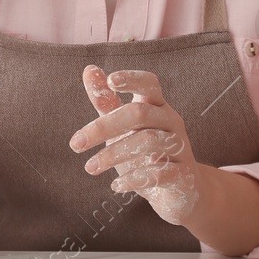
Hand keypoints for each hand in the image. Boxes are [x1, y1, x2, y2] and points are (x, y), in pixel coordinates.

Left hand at [70, 65, 201, 225]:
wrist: (183, 189)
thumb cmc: (147, 152)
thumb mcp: (124, 125)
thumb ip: (107, 100)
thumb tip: (89, 69)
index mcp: (158, 106)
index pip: (150, 84)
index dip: (132, 79)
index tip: (110, 81)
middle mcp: (171, 122)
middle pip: (140, 114)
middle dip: (104, 127)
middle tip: (75, 144)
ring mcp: (180, 147)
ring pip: (148, 142)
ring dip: (113, 155)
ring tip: (90, 167)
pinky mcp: (183, 174)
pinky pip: (160, 173)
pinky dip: (134, 179)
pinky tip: (116, 186)